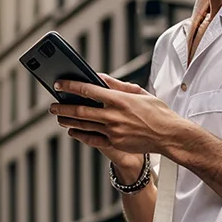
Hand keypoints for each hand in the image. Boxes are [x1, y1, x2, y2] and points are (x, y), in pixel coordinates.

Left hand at [48, 74, 186, 162]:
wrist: (169, 135)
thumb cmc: (157, 112)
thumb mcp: (140, 93)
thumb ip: (118, 85)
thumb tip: (100, 78)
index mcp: (119, 99)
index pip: (88, 90)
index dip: (70, 86)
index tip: (58, 84)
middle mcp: (114, 115)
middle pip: (81, 110)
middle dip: (63, 107)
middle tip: (52, 105)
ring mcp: (113, 131)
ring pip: (83, 125)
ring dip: (68, 120)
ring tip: (58, 117)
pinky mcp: (115, 143)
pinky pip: (92, 139)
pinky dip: (79, 135)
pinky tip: (72, 131)